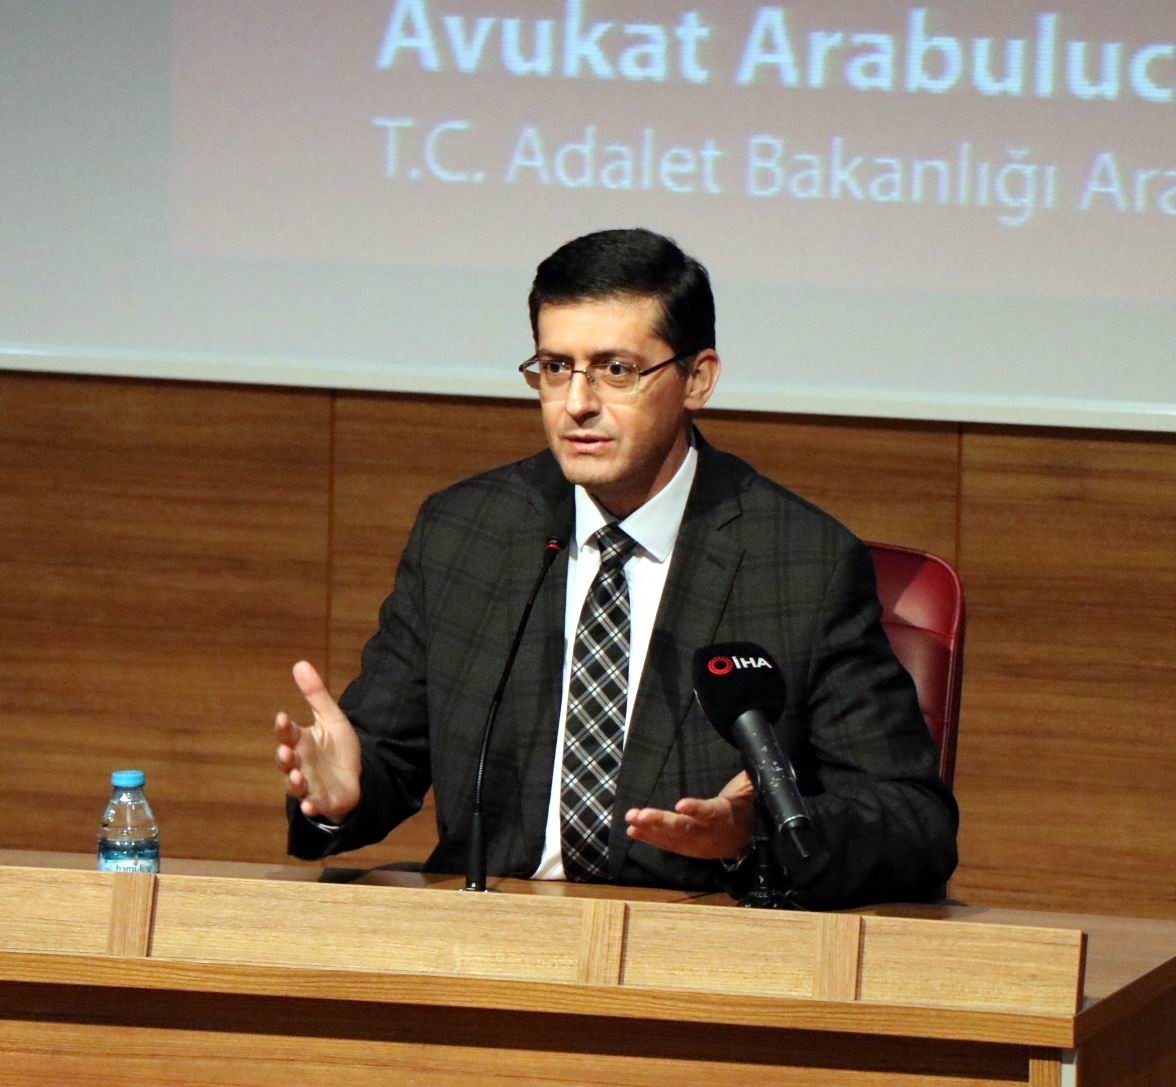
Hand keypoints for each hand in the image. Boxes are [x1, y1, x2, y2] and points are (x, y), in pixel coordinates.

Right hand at [274, 661, 361, 820]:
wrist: (355, 776)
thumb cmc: (336, 748)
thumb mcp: (331, 718)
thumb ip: (316, 695)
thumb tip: (300, 663)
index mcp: (300, 742)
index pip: (287, 733)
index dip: (283, 727)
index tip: (283, 717)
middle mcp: (299, 764)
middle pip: (285, 761)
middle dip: (284, 757)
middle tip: (285, 751)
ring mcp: (309, 784)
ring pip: (295, 786)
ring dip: (294, 783)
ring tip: (296, 778)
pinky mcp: (322, 801)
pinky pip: (314, 806)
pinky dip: (311, 807)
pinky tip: (312, 806)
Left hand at [624, 771, 755, 859]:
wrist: (748, 842)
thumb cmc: (744, 808)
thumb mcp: (751, 792)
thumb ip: (748, 781)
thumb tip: (755, 763)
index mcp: (726, 815)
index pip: (711, 812)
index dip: (697, 810)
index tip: (680, 805)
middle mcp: (710, 833)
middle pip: (686, 829)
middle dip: (661, 822)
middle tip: (640, 815)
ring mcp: (698, 844)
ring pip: (673, 838)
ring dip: (650, 830)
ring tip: (631, 821)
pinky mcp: (688, 849)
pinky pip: (668, 844)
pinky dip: (650, 838)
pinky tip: (633, 831)